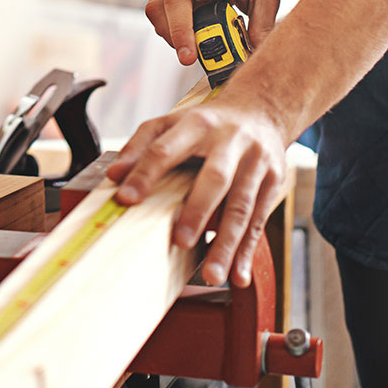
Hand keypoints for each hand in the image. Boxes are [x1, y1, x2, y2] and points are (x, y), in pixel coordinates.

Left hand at [105, 91, 290, 287]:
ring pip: (242, 206)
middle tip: (180, 242)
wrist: (261, 111)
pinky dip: (247, 251)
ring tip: (212, 275)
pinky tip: (237, 275)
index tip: (126, 199)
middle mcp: (230, 141)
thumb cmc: (207, 124)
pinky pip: (259, 220)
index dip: (145, 173)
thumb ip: (141, 146)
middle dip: (198, 210)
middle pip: (216, 177)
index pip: (166, 148)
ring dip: (227, 243)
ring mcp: (256, 161)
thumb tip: (114, 176)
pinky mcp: (274, 181)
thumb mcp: (172, 122)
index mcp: (197, 124)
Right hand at [146, 0, 280, 63]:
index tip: (219, 0)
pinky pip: (156, 14)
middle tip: (189, 57)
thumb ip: (261, 25)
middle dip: (179, 30)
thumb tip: (254, 56)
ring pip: (157, 8)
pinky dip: (167, 32)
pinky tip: (186, 40)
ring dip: (171, 34)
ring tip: (191, 51)